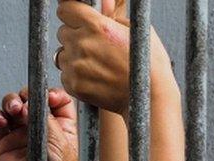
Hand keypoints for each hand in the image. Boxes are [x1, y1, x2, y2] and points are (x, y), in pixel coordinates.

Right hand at [0, 87, 78, 160]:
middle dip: (27, 95)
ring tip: (13, 110)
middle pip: (32, 99)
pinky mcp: (5, 141)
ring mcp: (22, 133)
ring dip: (10, 102)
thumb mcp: (60, 147)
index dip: (52, 94)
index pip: (59, 102)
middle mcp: (42, 127)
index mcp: (62, 128)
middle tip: (24, 102)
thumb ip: (47, 122)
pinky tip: (1, 120)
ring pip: (13, 106)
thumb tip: (32, 103)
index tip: (47, 96)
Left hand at [56, 0, 172, 116]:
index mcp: (98, 26)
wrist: (151, 100)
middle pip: (62, 31)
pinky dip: (77, 76)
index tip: (78, 20)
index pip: (65, 9)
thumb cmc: (150, 66)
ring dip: (75, 57)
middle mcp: (83, 43)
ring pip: (62, 53)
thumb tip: (101, 11)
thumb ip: (113, 18)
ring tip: (98, 67)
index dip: (72, 14)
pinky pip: (65, 74)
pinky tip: (97, 79)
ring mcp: (76, 65)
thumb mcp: (138, 32)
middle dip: (76, 37)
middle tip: (96, 49)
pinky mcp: (74, 84)